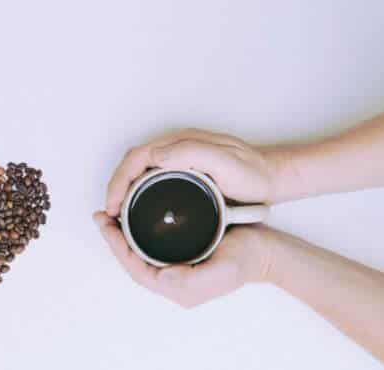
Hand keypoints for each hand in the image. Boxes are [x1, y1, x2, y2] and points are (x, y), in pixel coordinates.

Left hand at [93, 212, 274, 307]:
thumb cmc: (247, 260)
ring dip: (123, 235)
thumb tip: (163, 277)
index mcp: (177, 287)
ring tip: (110, 215)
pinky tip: (133, 217)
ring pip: (140, 252)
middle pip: (133, 260)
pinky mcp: (182, 254)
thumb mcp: (223, 270)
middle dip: (114, 239)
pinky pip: (152, 245)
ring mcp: (177, 267)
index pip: (135, 268)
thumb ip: (192, 279)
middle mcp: (173, 280)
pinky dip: (137, 231)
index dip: (117, 247)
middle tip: (101, 217)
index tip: (106, 226)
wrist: (267, 252)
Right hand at [105, 129, 276, 216]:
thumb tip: (154, 156)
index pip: (136, 158)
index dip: (119, 181)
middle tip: (109, 213)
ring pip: (139, 170)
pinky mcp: (184, 170)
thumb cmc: (253, 173)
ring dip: (124, 189)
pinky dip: (137, 191)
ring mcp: (180, 158)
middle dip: (116, 186)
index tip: (113, 205)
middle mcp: (177, 147)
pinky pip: (151, 177)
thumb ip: (191, 153)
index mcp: (181, 143)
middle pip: (133, 163)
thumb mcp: (225, 163)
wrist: (274, 178)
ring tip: (117, 213)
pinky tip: (137, 207)